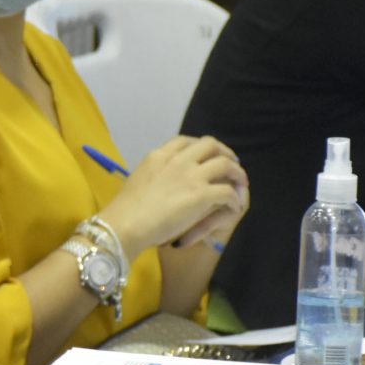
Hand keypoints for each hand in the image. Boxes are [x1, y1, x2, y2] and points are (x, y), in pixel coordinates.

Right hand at [99, 136, 247, 257]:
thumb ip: (155, 174)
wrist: (124, 224)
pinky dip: (234, 199)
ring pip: (227, 164)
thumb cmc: (124, 209)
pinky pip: (228, 192)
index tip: (207, 157)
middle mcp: (177, 160)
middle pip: (211, 145)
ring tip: (239, 185)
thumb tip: (164, 181)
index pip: (186, 140)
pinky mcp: (201, 195)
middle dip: (225, 153)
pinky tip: (232, 207)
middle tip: (230, 166)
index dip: (201, 147)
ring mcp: (191, 176)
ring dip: (237, 174)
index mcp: (158, 155)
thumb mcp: (138, 179)